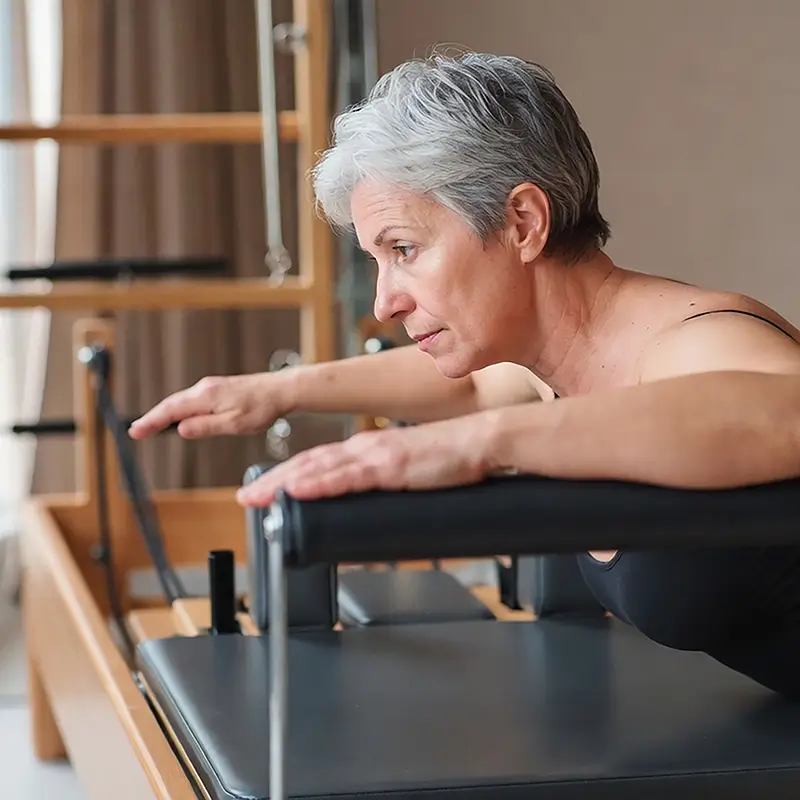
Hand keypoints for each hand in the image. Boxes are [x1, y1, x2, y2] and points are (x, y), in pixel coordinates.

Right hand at [128, 372, 293, 439]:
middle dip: (153, 417)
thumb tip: (182, 429)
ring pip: (182, 401)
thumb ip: (206, 427)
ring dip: (165, 413)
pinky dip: (180, 409)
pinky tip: (178, 418)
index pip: (171, 410)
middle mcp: (205, 388)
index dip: (151, 421)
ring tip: (150, 427)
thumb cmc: (261, 408)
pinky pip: (192, 400)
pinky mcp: (218, 389)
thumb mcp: (234, 424)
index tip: (135, 431)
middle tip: (136, 432)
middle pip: (172, 404)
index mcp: (206, 397)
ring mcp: (211, 387)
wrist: (280, 391)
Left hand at [235, 415, 493, 506]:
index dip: (285, 476)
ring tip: (258, 496)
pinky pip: (348, 477)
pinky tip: (299, 490)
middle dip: (273, 480)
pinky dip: (320, 483)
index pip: (317, 463)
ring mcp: (376, 456)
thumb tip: (368, 505)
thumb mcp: (407, 474)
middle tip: (247, 498)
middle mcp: (364, 448)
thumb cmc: (449, 458)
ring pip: (320, 468)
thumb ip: (384, 484)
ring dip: (284, 482)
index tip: (263, 490)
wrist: (479, 442)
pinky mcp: (392, 467)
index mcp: (366, 450)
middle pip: (308, 464)